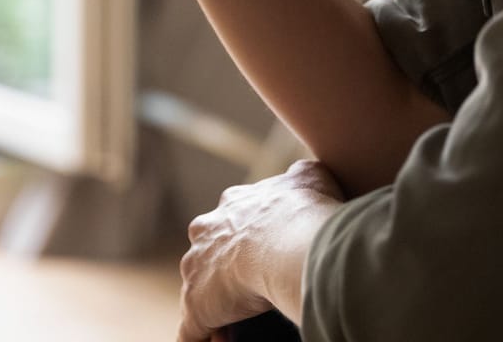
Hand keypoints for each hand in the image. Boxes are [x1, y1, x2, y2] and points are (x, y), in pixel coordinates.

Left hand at [178, 159, 345, 341]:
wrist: (288, 240)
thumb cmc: (303, 210)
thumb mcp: (309, 178)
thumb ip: (302, 178)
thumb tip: (303, 176)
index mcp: (232, 206)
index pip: (232, 222)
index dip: (248, 239)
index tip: (264, 254)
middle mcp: (206, 232)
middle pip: (208, 253)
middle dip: (224, 269)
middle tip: (253, 288)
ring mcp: (197, 269)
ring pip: (199, 291)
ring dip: (216, 307)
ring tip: (240, 324)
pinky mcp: (196, 306)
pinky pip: (193, 330)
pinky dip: (204, 338)